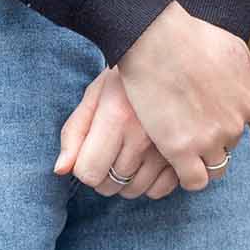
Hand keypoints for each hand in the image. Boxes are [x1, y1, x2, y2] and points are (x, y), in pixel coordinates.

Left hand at [55, 67, 179, 199]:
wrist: (175, 59)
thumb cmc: (128, 77)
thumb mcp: (95, 94)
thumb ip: (74, 132)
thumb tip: (60, 171)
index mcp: (117, 117)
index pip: (88, 172)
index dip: (84, 166)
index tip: (92, 151)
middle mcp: (144, 136)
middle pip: (110, 185)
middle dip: (104, 174)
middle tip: (111, 151)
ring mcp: (170, 147)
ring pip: (135, 190)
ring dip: (127, 180)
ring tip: (130, 154)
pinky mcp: (189, 153)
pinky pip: (163, 190)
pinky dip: (152, 184)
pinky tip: (150, 162)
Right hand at [115, 2, 249, 193]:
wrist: (158, 40)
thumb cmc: (194, 38)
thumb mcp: (237, 50)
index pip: (243, 125)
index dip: (223, 121)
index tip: (205, 114)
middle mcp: (235, 125)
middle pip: (228, 145)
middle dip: (212, 138)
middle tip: (188, 124)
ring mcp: (209, 140)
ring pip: (215, 168)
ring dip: (201, 160)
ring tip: (181, 145)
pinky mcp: (182, 150)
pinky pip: (194, 181)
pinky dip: (188, 177)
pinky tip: (176, 162)